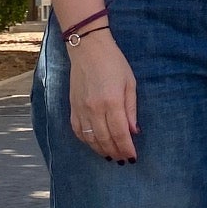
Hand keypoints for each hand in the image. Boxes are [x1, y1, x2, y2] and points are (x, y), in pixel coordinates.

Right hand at [68, 30, 138, 160]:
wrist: (88, 48)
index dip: (127, 148)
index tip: (133, 157)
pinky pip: (78, 131)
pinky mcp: (72, 107)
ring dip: (101, 150)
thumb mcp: (129, 82)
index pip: (120, 133)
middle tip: (123, 159)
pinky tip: (94, 144)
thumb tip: (133, 131)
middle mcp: (95, 109)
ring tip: (111, 155)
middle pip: (105, 139)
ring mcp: (81, 109)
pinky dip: (86, 141)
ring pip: (91, 139)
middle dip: (116, 152)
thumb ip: (130, 108)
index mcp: (112, 102)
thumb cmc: (113, 62)